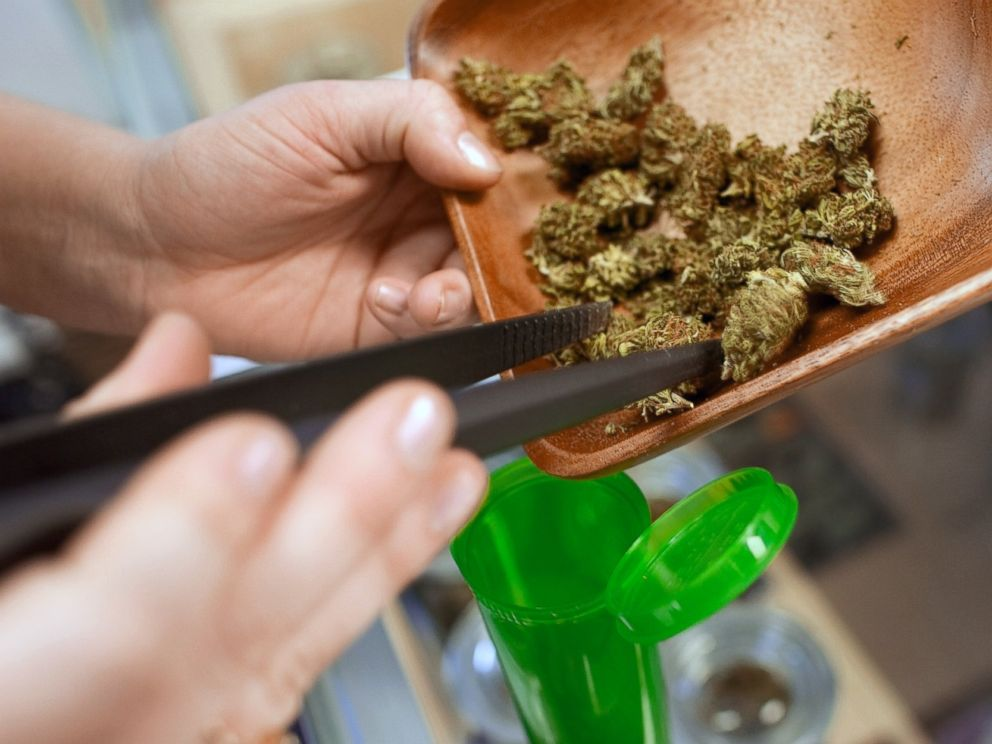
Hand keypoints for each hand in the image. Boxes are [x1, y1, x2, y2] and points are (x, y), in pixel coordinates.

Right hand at [0, 314, 487, 742]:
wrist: (14, 710)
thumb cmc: (15, 624)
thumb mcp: (5, 515)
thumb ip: (83, 446)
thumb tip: (178, 345)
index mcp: (20, 687)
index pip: (109, 632)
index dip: (190, 537)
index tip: (254, 446)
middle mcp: (110, 736)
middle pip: (239, 639)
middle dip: (338, 520)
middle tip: (413, 423)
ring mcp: (173, 741)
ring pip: (292, 660)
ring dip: (381, 558)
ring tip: (454, 476)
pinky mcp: (221, 736)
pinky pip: (298, 681)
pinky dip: (358, 604)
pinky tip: (416, 540)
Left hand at [133, 80, 500, 359]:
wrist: (160, 246)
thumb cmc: (229, 163)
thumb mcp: (320, 114)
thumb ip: (409, 122)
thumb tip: (486, 161)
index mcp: (417, 149)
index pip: (495, 160)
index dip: (518, 180)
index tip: (532, 199)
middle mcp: (421, 211)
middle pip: (498, 234)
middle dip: (498, 251)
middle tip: (478, 258)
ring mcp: (407, 269)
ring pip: (477, 286)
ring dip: (467, 292)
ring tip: (428, 294)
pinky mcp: (386, 325)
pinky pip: (437, 331)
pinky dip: (432, 323)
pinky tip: (391, 304)